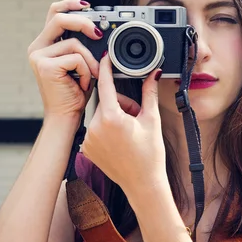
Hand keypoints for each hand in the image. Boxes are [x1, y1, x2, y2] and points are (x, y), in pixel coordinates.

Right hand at [27, 0, 101, 121]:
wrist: (66, 116)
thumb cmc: (75, 90)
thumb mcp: (81, 61)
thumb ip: (84, 43)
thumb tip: (99, 28)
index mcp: (45, 43)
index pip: (54, 12)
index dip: (70, 4)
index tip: (87, 5)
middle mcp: (38, 47)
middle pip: (60, 18)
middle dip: (83, 22)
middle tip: (99, 33)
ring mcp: (38, 56)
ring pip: (74, 42)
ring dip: (90, 60)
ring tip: (90, 75)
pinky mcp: (44, 66)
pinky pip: (75, 58)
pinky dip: (86, 70)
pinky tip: (82, 83)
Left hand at [81, 54, 167, 197]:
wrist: (143, 184)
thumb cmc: (149, 155)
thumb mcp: (151, 119)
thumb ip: (149, 92)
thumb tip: (154, 73)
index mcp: (111, 118)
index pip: (105, 84)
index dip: (106, 68)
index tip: (106, 57)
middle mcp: (95, 127)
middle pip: (107, 101)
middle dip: (122, 104)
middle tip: (136, 117)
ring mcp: (89, 139)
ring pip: (101, 114)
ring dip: (115, 116)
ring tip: (129, 131)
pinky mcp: (86, 148)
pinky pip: (96, 128)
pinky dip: (107, 128)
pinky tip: (119, 140)